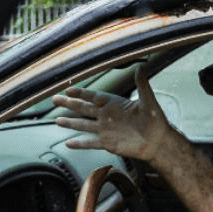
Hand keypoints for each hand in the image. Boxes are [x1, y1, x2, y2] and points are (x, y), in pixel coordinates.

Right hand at [54, 69, 173, 162]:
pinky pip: (90, 143)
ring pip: (83, 125)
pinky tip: (68, 143)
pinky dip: (80, 143)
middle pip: (83, 108)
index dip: (81, 93)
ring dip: (70, 123)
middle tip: (54, 99)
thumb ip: (142, 85)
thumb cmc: (155, 120)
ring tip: (58, 120)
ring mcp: (105, 130)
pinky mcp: (107, 144)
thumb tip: (141, 68)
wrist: (158, 141)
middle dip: (69, 103)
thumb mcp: (148, 101)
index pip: (93, 96)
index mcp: (114, 104)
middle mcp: (106, 116)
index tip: (69, 89)